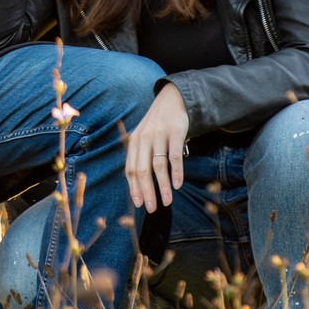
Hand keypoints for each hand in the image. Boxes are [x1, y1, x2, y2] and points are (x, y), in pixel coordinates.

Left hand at [125, 83, 188, 212]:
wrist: (172, 99)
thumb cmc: (157, 125)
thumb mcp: (143, 137)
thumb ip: (140, 156)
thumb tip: (138, 185)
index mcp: (134, 142)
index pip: (130, 169)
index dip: (134, 188)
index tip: (139, 204)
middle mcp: (144, 139)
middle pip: (142, 170)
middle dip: (146, 192)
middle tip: (151, 209)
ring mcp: (159, 135)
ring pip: (159, 166)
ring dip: (163, 186)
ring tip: (167, 202)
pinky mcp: (175, 133)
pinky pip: (175, 156)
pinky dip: (176, 172)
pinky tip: (178, 185)